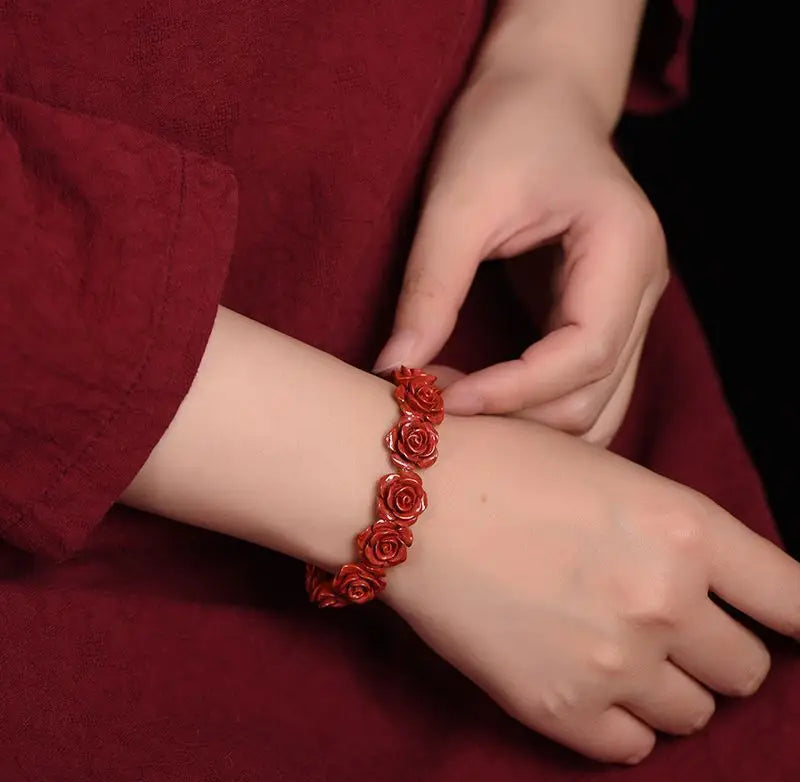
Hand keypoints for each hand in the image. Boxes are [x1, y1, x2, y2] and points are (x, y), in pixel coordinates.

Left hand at [373, 73, 667, 444]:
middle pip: (594, 395)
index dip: (514, 390)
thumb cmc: (505, 131)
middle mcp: (641, 291)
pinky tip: (477, 396)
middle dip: (516, 417)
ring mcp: (626, 310)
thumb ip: (431, 287)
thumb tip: (393, 366)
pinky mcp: (596, 320)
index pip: (585, 352)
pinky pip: (576, 389)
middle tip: (436, 406)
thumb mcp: (458, 201)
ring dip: (525, 425)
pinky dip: (531, 409)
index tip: (443, 399)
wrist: (540, 100)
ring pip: (593, 407)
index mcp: (624, 250)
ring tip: (453, 403)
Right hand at [384, 414, 799, 763]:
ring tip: (615, 648)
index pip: (796, 600)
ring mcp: (614, 662)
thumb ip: (677, 533)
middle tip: (665, 624)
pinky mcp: (559, 709)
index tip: (782, 624)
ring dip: (667, 686)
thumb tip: (722, 584)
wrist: (408, 499)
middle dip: (714, 650)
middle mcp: (664, 599)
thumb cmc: (500, 466)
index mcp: (683, 526)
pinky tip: (586, 679)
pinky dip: (621, 722)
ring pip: (694, 713)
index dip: (798, 617)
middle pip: (747, 668)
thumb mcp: (608, 475)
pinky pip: (633, 747)